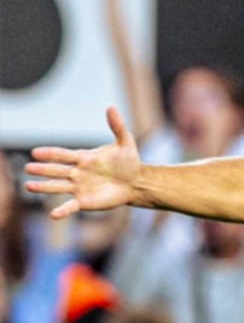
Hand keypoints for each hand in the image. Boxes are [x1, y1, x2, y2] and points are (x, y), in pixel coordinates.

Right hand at [25, 107, 140, 218]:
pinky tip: (53, 215)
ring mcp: (79, 187)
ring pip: (57, 187)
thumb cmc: (129, 162)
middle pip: (57, 170)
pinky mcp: (84, 201)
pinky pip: (70, 206)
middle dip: (43, 169)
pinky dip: (62, 211)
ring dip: (44, 187)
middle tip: (28, 168)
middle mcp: (77, 172)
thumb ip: (117, 127)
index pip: (63, 155)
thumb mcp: (125, 143)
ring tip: (29, 186)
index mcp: (83, 158)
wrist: (136, 182)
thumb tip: (111, 107)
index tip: (36, 152)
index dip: (51, 154)